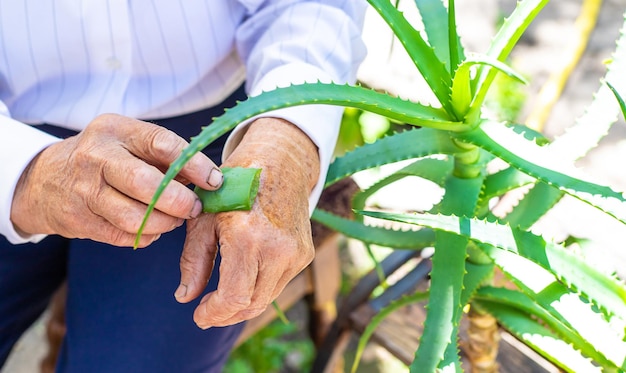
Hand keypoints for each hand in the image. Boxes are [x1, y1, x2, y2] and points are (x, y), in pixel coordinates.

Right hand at [10, 114, 222, 247]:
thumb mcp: (129, 142)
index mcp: (116, 130)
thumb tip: (210, 179)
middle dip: (180, 201)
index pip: (162, 144)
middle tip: (196, 208)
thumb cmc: (104, 158)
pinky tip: (153, 227)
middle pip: (147, 185)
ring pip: (136, 217)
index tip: (214, 180)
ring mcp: (85, 190)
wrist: (44, 179)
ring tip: (175, 219)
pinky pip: (125, 236)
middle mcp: (97, 157)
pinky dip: (147, 235)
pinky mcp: (79, 220)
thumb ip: (166, 156)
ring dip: (166, 223)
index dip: (194, 165)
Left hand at [175, 118, 319, 327]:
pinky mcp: (305, 253)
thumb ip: (193, 261)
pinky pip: (278, 283)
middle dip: (226, 315)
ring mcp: (295, 253)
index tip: (198, 316)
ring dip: (242, 303)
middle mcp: (278, 249)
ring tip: (221, 298)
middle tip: (206, 313)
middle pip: (251, 304)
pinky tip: (243, 278)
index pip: (233, 298)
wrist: (279, 162)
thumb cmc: (233, 185)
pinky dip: (258, 288)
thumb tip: (185, 297)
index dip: (213, 315)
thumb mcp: (204, 218)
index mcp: (247, 238)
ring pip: (266, 298)